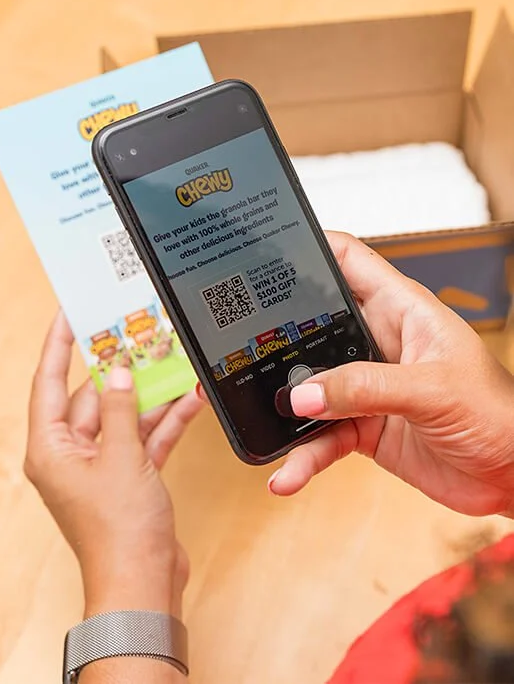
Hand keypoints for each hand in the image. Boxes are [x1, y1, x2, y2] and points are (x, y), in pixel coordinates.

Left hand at [26, 310, 202, 615]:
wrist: (143, 583)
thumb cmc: (120, 532)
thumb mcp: (122, 458)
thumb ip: (122, 410)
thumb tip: (119, 373)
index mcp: (48, 448)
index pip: (46, 382)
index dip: (57, 345)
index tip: (68, 313)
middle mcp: (67, 456)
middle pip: (88, 399)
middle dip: (117, 369)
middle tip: (136, 332)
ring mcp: (97, 469)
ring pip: (121, 418)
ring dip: (147, 395)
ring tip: (170, 359)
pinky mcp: (125, 481)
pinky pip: (141, 440)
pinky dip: (162, 423)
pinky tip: (187, 398)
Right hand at [267, 231, 513, 516]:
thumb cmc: (501, 416)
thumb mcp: (433, 390)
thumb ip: (366, 388)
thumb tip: (303, 395)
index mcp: (402, 312)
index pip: (348, 261)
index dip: (307, 248)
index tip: (262, 251)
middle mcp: (379, 345)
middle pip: (311, 326)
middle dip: (273, 337)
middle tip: (234, 346)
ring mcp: (367, 388)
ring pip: (309, 389)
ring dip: (284, 410)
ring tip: (260, 423)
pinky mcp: (364, 428)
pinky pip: (319, 438)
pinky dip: (301, 457)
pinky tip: (287, 474)